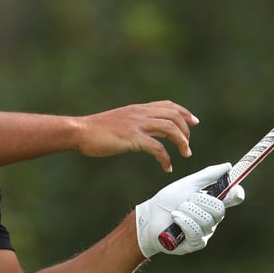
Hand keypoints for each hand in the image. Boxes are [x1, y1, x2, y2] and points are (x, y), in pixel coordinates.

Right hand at [75, 101, 198, 171]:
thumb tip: (144, 132)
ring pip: (170, 128)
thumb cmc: (96, 130)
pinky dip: (166, 158)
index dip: (183, 113)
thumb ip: (134, 123)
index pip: (168, 105)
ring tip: (185, 154)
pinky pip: (157, 148)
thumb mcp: (119, 121)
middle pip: (173, 115)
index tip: (193, 122)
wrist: (80, 131)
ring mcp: (137, 124)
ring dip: (182, 142)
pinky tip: (167, 167)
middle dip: (186, 130)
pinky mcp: (132, 138)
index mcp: (138, 109)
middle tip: (188, 146)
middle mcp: (140, 113)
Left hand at [135, 162, 245, 257]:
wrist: (150, 216)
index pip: (234, 198)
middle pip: (219, 209)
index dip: (237, 193)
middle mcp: (213, 218)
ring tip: (177, 210)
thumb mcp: (188, 184)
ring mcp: (206, 232)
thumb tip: (228, 166)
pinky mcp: (196, 244)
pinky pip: (196, 231)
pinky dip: (184, 221)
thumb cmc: (169, 200)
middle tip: (186, 200)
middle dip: (200, 201)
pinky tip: (175, 217)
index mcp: (213, 202)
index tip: (234, 189)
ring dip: (188, 211)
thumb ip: (208, 175)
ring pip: (206, 220)